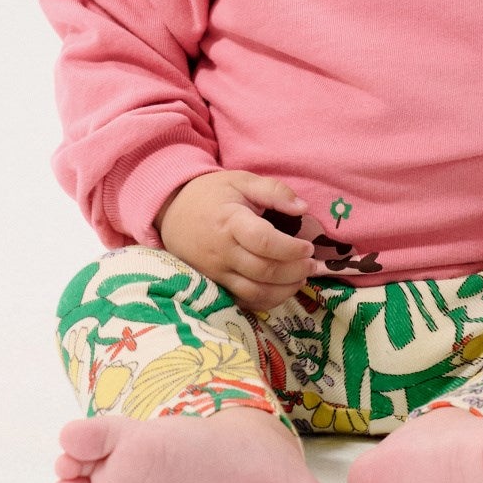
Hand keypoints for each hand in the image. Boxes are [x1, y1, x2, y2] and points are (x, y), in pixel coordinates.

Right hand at [155, 170, 315, 312]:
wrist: (171, 211)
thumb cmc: (211, 194)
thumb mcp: (241, 180)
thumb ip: (274, 191)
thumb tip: (303, 207)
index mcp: (230, 221)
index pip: (264, 241)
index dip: (291, 249)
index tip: (308, 247)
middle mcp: (222, 251)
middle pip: (263, 271)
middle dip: (294, 271)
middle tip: (311, 265)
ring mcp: (215, 272)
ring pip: (254, 292)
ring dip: (284, 291)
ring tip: (300, 279)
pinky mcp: (213, 284)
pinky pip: (242, 301)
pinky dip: (265, 301)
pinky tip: (280, 290)